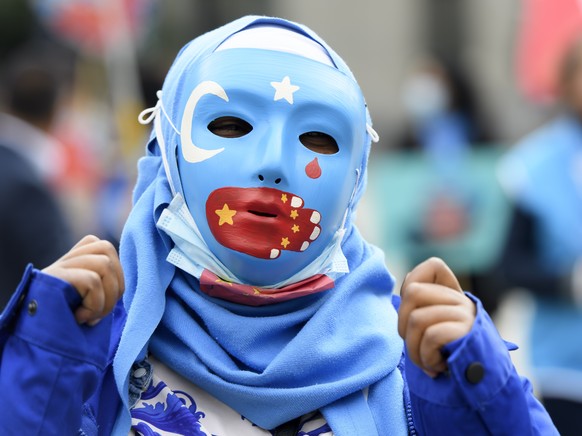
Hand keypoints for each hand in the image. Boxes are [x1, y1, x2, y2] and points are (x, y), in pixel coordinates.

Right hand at [42, 235, 124, 324]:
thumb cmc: (66, 324)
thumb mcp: (87, 302)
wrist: (35, 340)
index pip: (105, 248)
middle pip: (107, 250)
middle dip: (115, 285)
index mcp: (73, 260)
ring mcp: (59, 267)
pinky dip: (94, 304)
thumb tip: (120, 287)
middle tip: (100, 312)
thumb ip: (102, 285)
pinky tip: (79, 318)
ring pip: (104, 263)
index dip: (116, 275)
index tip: (104, 301)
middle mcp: (65, 259)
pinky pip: (92, 281)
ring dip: (106, 298)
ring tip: (91, 316)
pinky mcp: (55, 278)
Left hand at [397, 257, 475, 376]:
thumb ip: (420, 306)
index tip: (412, 311)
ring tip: (425, 361)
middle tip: (414, 345)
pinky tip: (437, 366)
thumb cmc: (447, 358)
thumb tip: (405, 287)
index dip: (413, 283)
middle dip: (403, 324)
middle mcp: (461, 300)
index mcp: (453, 295)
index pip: (433, 265)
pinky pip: (431, 336)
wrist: (481, 384)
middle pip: (412, 293)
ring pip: (416, 319)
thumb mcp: (433, 329)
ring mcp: (466, 314)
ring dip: (413, 349)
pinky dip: (426, 356)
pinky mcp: (467, 332)